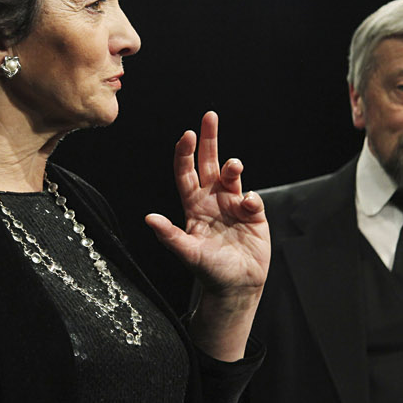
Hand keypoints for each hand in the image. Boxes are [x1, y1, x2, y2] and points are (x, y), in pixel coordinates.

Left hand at [145, 111, 270, 298]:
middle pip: (209, 163)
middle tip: (209, 116)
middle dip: (209, 139)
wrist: (236, 286)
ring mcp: (233, 205)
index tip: (187, 135)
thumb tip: (149, 218)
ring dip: (232, 166)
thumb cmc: (209, 271)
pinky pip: (252, 198)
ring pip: (231, 175)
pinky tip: (249, 206)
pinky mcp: (253, 214)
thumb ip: (170, 236)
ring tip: (233, 166)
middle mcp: (212, 200)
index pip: (186, 173)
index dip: (185, 154)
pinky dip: (251, 198)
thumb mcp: (187, 253)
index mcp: (193, 205)